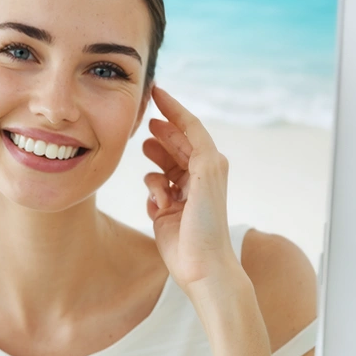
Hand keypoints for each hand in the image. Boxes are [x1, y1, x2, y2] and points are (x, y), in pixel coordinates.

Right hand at [142, 86, 244, 298]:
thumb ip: (197, 145)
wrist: (202, 264)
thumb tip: (181, 125)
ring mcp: (181, 194)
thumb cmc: (207, 222)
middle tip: (144, 124)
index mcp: (211, 164)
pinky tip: (158, 205)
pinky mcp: (166, 211)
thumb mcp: (207, 174)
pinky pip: (152, 190)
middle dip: (161, 135)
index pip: (190, 128)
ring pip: (160, 167)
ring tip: (151, 169)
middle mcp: (197, 177)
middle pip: (174, 144)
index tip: (155, 91)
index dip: (173, 108)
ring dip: (154, 169)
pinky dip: (152, 193)